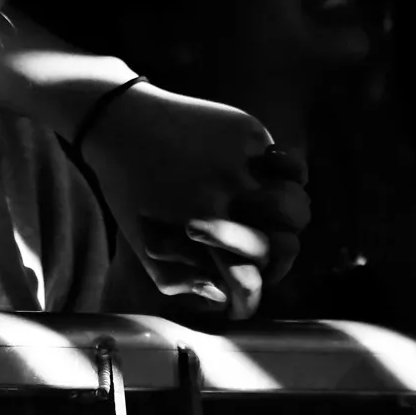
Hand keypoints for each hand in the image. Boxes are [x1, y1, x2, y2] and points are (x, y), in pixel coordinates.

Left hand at [78, 83, 308, 310]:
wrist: (118, 120)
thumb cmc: (127, 189)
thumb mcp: (142, 245)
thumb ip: (178, 282)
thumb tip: (221, 294)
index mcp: (202, 227)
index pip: (255, 276)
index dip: (259, 288)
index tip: (252, 282)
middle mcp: (228, 194)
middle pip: (287, 243)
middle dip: (281, 253)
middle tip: (270, 247)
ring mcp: (241, 160)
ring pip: (297, 201)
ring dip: (290, 215)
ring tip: (275, 214)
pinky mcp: (247, 130)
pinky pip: (287, 162)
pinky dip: (287, 173)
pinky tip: (274, 176)